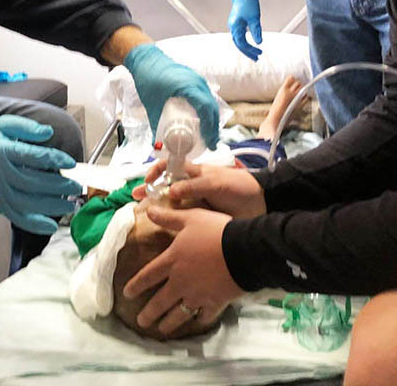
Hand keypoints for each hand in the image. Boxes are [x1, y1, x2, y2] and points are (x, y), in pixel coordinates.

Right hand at [0, 115, 81, 234]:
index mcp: (1, 151)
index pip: (31, 157)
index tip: (70, 163)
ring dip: (51, 206)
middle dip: (57, 187)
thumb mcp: (6, 124)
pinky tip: (50, 225)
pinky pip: (17, 217)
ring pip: (26, 203)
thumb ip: (28, 127)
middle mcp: (0, 174)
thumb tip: (47, 132)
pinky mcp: (0, 204)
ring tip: (70, 205)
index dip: (53, 160)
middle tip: (76, 186)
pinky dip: (34, 224)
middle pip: (31, 183)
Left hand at [123, 206, 243, 336]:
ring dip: (168, 323)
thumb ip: (168, 217)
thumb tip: (148, 210)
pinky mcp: (214, 303)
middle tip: (141, 322)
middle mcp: (180, 282)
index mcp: (172, 261)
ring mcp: (197, 295)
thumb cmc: (215, 230)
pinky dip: (199, 320)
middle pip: (160, 301)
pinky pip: (204, 316)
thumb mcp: (190, 218)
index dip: (136, 285)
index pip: (148, 275)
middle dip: (149, 313)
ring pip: (178, 314)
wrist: (243, 250)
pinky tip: (196, 322)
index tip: (127, 294)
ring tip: (162, 330)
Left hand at [124, 44, 218, 149]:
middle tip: (211, 144)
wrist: (145, 59)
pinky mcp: (195, 80)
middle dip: (213, 127)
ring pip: (211, 102)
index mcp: (188, 87)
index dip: (209, 127)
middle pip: (212, 108)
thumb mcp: (151, 105)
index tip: (209, 142)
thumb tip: (157, 145)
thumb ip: (155, 126)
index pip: (205, 109)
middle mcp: (197, 82)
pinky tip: (204, 120)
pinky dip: (207, 110)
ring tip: (209, 136)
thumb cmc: (148, 79)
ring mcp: (198, 80)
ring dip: (212, 119)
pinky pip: (206, 97)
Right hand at [133, 160, 266, 218]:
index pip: (170, 166)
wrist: (262, 205)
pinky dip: (170, 222)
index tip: (147, 180)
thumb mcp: (217, 183)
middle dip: (149, 190)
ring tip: (144, 214)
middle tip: (135, 199)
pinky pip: (181, 219)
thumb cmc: (239, 187)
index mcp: (194, 173)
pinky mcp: (200, 219)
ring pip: (171, 204)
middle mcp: (191, 187)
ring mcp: (195, 203)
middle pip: (165, 186)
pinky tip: (162, 229)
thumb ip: (195, 185)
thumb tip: (170, 190)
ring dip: (157, 207)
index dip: (156, 170)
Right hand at [228, 0, 261, 60]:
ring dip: (247, 47)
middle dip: (248, 51)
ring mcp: (235, 24)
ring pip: (239, 40)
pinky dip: (246, 41)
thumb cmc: (248, 2)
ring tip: (255, 52)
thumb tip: (259, 43)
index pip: (241, 43)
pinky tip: (252, 43)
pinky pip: (240, 35)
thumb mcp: (255, 18)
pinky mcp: (238, 22)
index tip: (258, 54)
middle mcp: (233, 26)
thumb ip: (256, 31)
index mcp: (235, 26)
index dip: (250, 50)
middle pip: (239, 43)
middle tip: (256, 58)